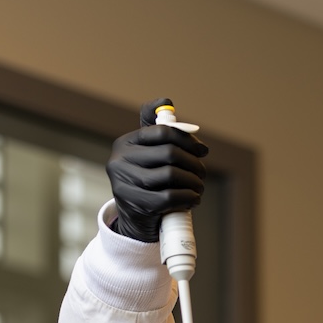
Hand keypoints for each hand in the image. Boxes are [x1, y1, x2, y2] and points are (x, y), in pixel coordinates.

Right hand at [106, 97, 208, 241]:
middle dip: (193, 163)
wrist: (134, 220)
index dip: (187, 139)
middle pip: (169, 153)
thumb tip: (166, 102)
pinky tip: (193, 199)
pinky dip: (188, 198)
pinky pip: (170, 197)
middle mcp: (119, 161)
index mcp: (125, 143)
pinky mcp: (135, 205)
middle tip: (202, 173)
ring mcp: (125, 184)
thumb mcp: (148, 155)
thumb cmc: (147, 183)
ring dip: (193, 182)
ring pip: (171, 175)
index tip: (203, 150)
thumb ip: (157, 129)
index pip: (162, 132)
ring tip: (199, 187)